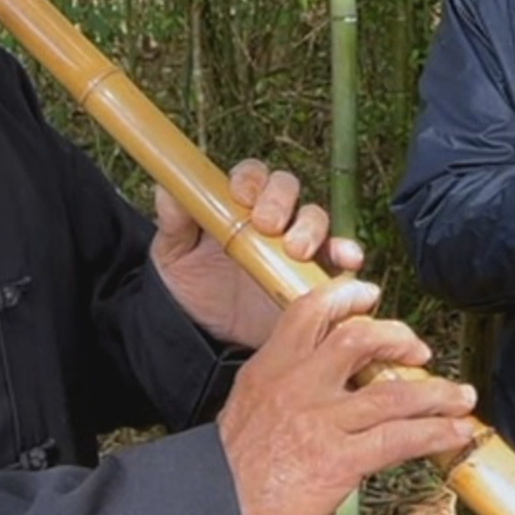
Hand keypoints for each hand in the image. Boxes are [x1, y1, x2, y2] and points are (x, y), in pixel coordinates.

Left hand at [152, 159, 362, 348]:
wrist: (206, 339)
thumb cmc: (190, 287)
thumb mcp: (173, 254)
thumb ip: (174, 222)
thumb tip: (167, 189)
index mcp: (237, 205)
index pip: (252, 175)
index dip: (251, 178)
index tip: (241, 195)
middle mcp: (271, 219)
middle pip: (288, 189)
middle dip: (281, 200)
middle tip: (267, 225)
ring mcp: (295, 246)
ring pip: (315, 219)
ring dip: (311, 227)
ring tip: (295, 249)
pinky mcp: (314, 276)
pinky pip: (339, 258)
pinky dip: (347, 253)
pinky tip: (345, 260)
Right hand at [217, 277, 478, 514]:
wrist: (215, 509)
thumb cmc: (229, 471)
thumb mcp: (248, 408)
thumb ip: (281, 385)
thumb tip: (318, 376)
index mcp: (270, 370)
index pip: (309, 312)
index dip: (345, 295)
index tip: (368, 294)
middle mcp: (297, 387)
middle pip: (358, 338)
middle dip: (397, 337)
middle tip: (418, 346)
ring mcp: (320, 421)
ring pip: (392, 390)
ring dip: (436, 391)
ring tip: (461, 395)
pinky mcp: (338, 459)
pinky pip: (400, 438)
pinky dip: (436, 433)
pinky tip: (456, 432)